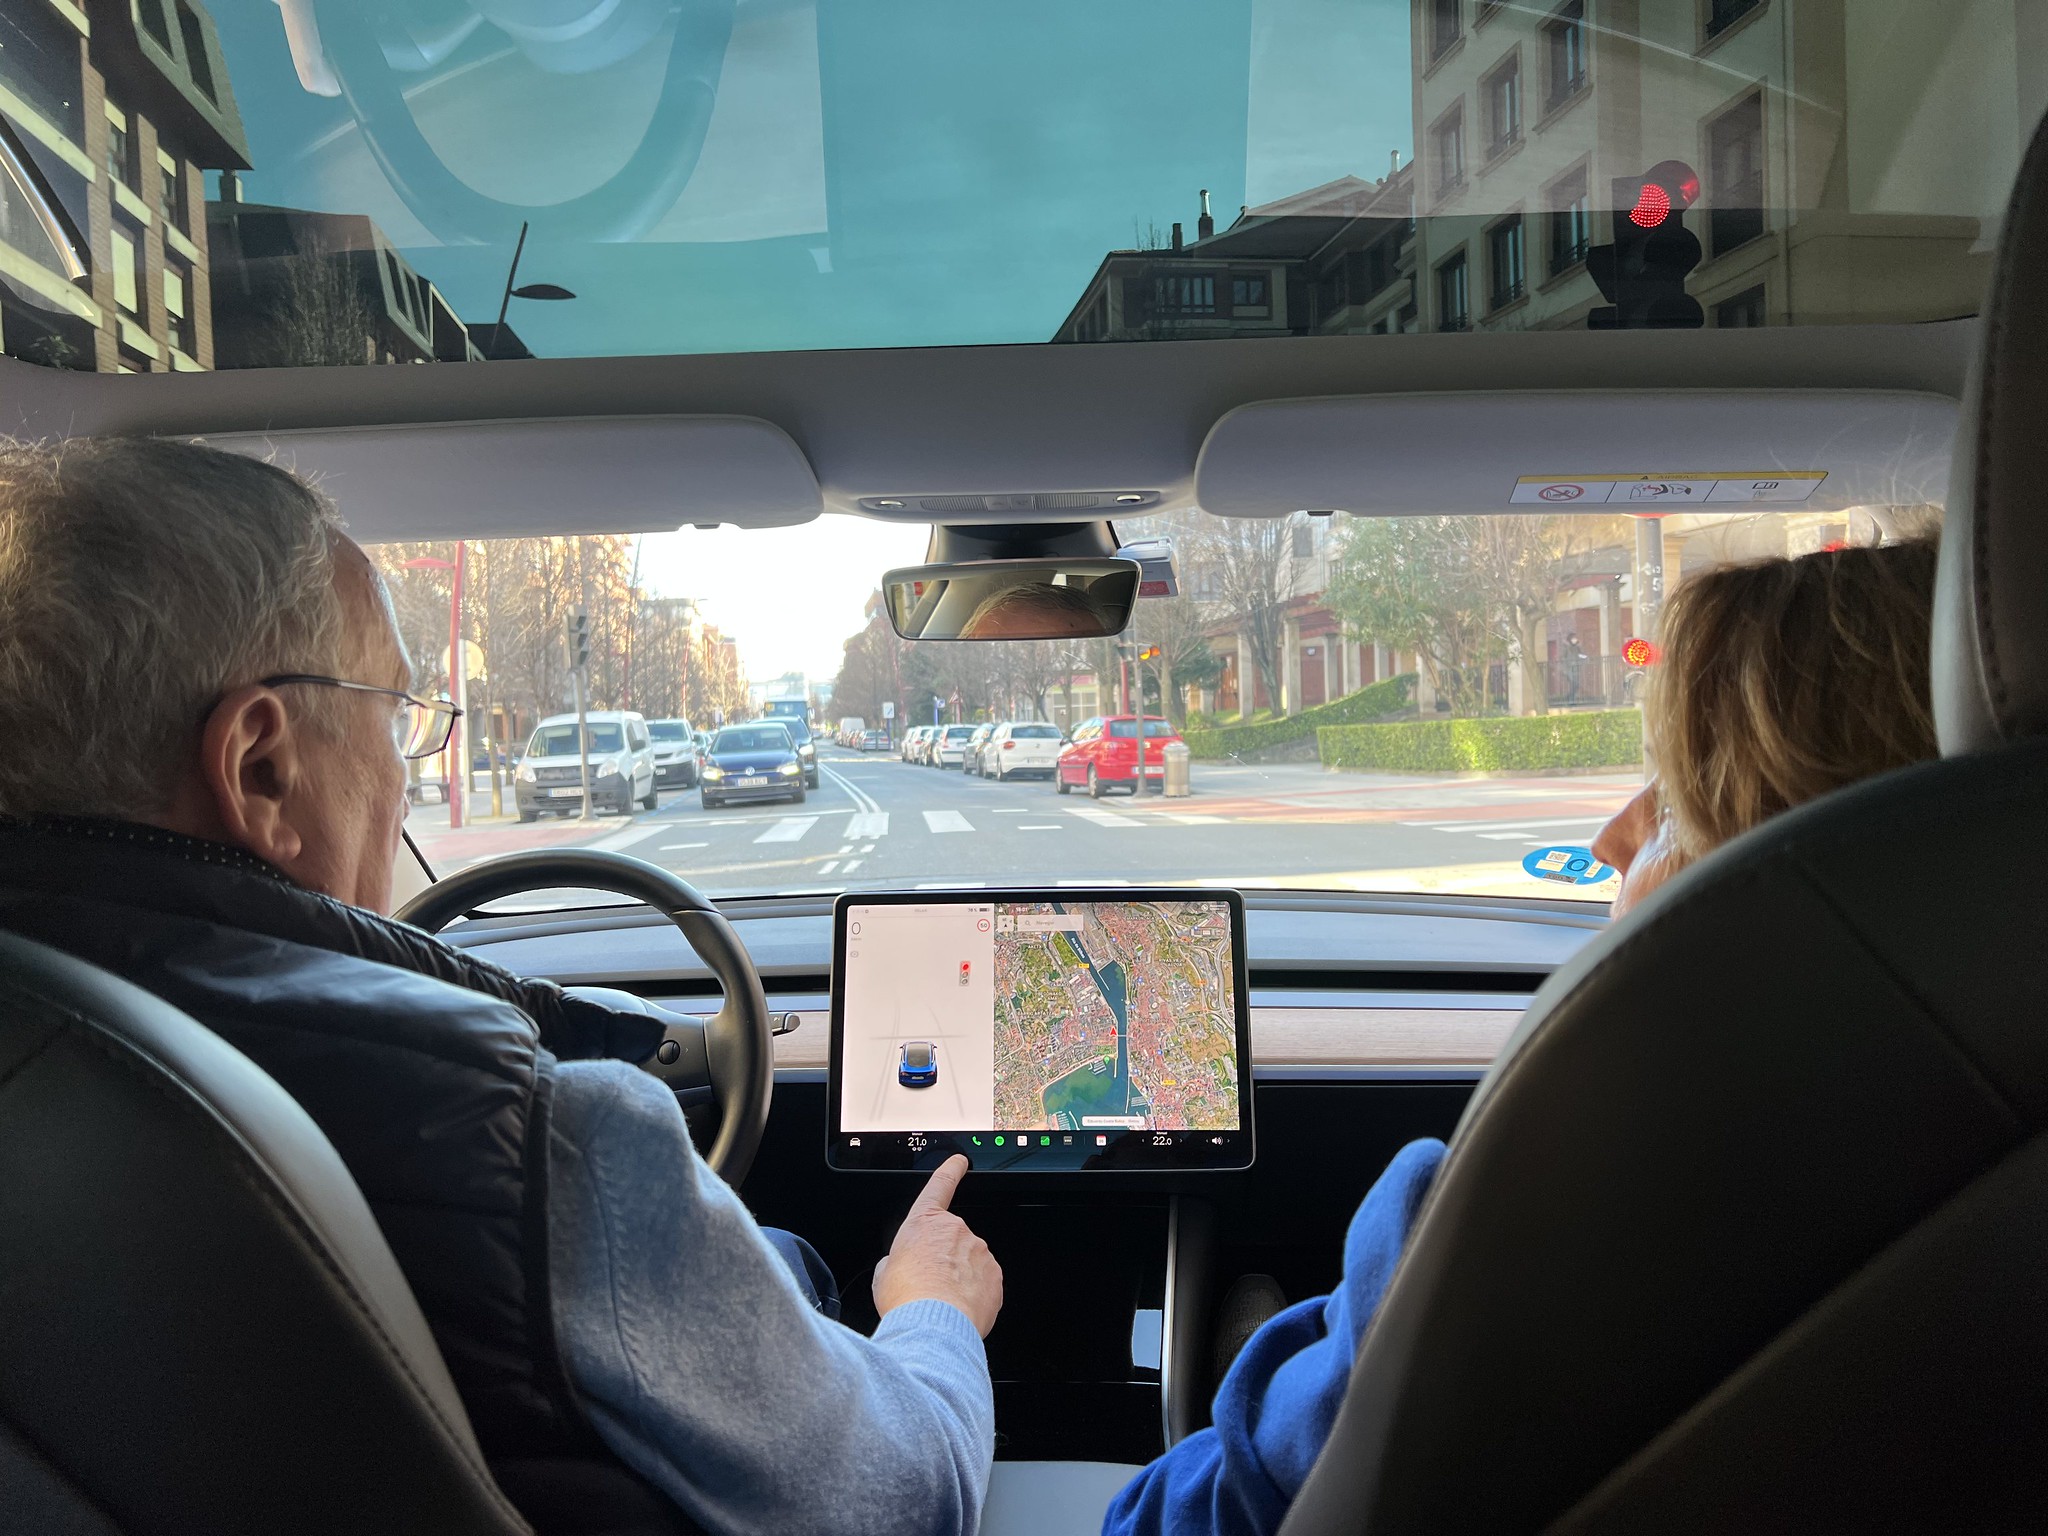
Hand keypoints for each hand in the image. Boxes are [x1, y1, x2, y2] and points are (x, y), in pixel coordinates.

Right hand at [871, 1154, 1003, 1336]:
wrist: (932, 1325)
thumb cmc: (906, 1298)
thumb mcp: (883, 1274)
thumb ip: (896, 1261)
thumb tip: (901, 1268)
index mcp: (925, 1223)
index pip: (939, 1186)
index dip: (950, 1171)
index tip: (960, 1162)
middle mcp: (956, 1231)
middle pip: (951, 1241)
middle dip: (943, 1261)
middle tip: (928, 1286)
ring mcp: (978, 1253)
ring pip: (969, 1264)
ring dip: (958, 1280)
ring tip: (941, 1303)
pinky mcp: (994, 1277)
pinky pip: (983, 1284)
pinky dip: (973, 1296)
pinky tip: (957, 1310)